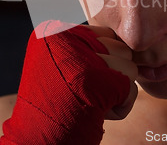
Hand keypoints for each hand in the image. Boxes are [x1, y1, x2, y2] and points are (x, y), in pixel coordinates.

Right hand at [0, 20, 132, 144]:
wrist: (37, 141)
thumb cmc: (55, 107)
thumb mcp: (64, 65)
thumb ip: (89, 48)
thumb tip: (127, 44)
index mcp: (54, 32)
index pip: (106, 35)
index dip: (105, 63)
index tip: (81, 81)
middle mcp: (64, 38)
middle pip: (121, 48)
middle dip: (113, 76)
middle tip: (84, 94)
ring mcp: (79, 57)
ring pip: (129, 66)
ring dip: (117, 92)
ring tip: (89, 102)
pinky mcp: (94, 79)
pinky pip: (130, 88)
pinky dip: (120, 107)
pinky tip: (95, 113)